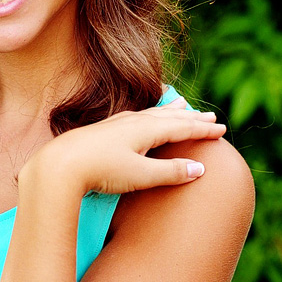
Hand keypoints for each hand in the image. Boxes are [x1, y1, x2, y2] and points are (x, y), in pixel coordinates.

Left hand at [21, 98, 226, 199]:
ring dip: (170, 112)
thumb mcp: (140, 175)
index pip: (182, 127)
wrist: (60, 164)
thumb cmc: (101, 170)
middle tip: (210, 117)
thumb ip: (170, 172)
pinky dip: (149, 114)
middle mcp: (134, 121)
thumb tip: (200, 168)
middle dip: (191, 118)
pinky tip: (143, 117)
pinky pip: (136, 116)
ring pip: (152, 114)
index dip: (203, 129)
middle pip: (170, 117)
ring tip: (182, 106)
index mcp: (146, 129)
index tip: (221, 130)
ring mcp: (117, 124)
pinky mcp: (104, 130)